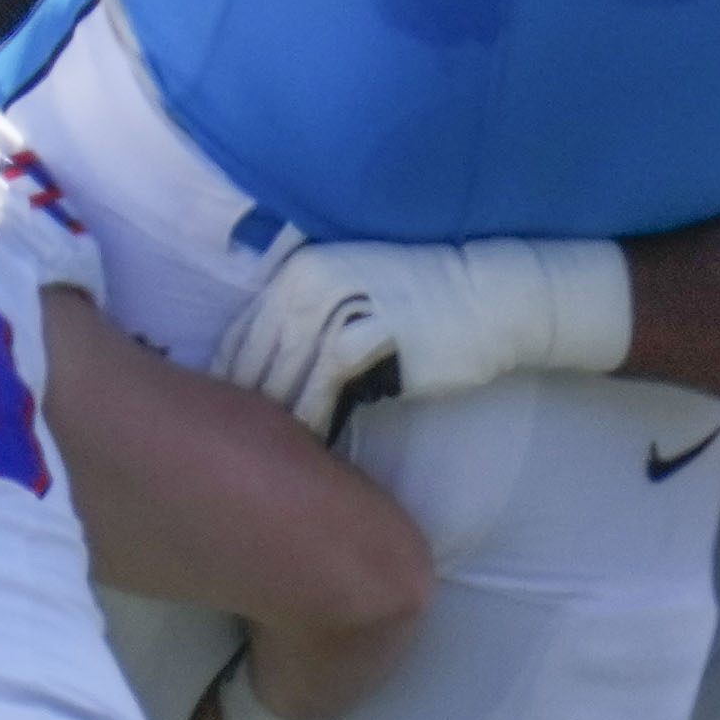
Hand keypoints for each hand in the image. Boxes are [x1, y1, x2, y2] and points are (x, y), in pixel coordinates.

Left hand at [215, 228, 638, 436]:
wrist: (494, 297)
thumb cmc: (425, 300)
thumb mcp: (355, 288)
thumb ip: (307, 313)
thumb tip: (261, 365)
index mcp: (301, 269)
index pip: (244, 330)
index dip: (231, 376)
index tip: (224, 415)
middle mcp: (310, 283)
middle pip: (257, 356)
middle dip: (244, 402)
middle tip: (237, 444)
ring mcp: (338, 309)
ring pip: (284, 374)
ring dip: (272, 416)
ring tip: (266, 450)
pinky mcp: (368, 339)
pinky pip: (322, 388)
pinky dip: (309, 417)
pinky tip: (306, 442)